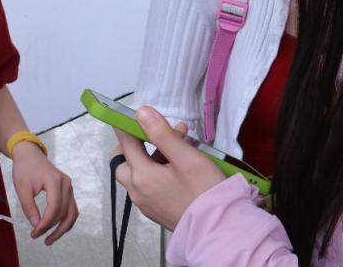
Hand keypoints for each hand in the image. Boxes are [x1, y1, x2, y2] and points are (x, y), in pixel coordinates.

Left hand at [11, 142, 78, 244]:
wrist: (30, 155)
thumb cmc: (24, 169)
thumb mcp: (22, 188)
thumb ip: (29, 207)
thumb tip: (36, 225)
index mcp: (55, 181)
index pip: (54, 208)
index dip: (46, 223)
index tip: (34, 233)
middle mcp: (66, 184)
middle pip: (64, 212)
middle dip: (51, 228)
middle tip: (35, 236)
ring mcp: (69, 187)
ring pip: (72, 213)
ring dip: (62, 229)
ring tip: (49, 240)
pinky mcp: (68, 190)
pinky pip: (71, 209)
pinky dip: (65, 221)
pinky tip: (54, 229)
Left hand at [114, 106, 226, 230]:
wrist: (218, 230)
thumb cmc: (205, 192)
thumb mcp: (185, 157)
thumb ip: (161, 133)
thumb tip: (141, 113)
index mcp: (141, 176)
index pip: (125, 143)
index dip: (128, 125)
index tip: (135, 114)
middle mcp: (138, 191)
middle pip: (124, 161)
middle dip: (136, 143)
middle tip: (155, 133)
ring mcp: (146, 203)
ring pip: (139, 173)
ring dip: (153, 155)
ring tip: (180, 143)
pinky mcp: (157, 210)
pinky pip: (149, 185)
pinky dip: (158, 171)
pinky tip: (180, 165)